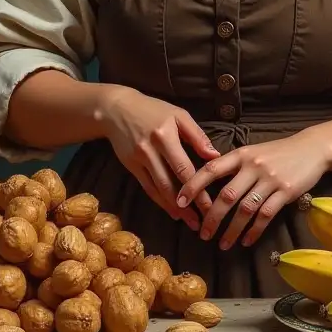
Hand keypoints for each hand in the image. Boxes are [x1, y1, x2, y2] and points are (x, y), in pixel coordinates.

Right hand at [98, 87, 218, 224]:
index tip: (210, 205)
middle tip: (202, 222)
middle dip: (187, 205)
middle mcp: (150, 151)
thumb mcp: (178, 115)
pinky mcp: (130, 167)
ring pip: (157, 189)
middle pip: (170, 184)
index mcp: (165, 136)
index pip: (184, 168)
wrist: (116, 109)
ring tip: (189, 221)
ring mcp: (139, 160)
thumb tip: (215, 156)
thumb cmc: (153, 110)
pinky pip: (147, 188)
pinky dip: (159, 201)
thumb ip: (197, 136)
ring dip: (174, 208)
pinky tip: (171, 211)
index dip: (197, 189)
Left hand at [176, 132, 330, 249]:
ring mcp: (270, 179)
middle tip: (203, 234)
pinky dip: (254, 231)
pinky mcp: (285, 192)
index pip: (211, 169)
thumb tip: (206, 181)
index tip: (179, 201)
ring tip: (223, 244)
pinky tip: (246, 241)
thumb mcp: (253, 152)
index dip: (193, 185)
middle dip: (212, 217)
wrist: (312, 148)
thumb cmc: (278, 152)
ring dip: (232, 230)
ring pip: (245, 209)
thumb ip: (233, 165)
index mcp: (241, 154)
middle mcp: (253, 166)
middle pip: (226, 195)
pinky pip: (265, 215)